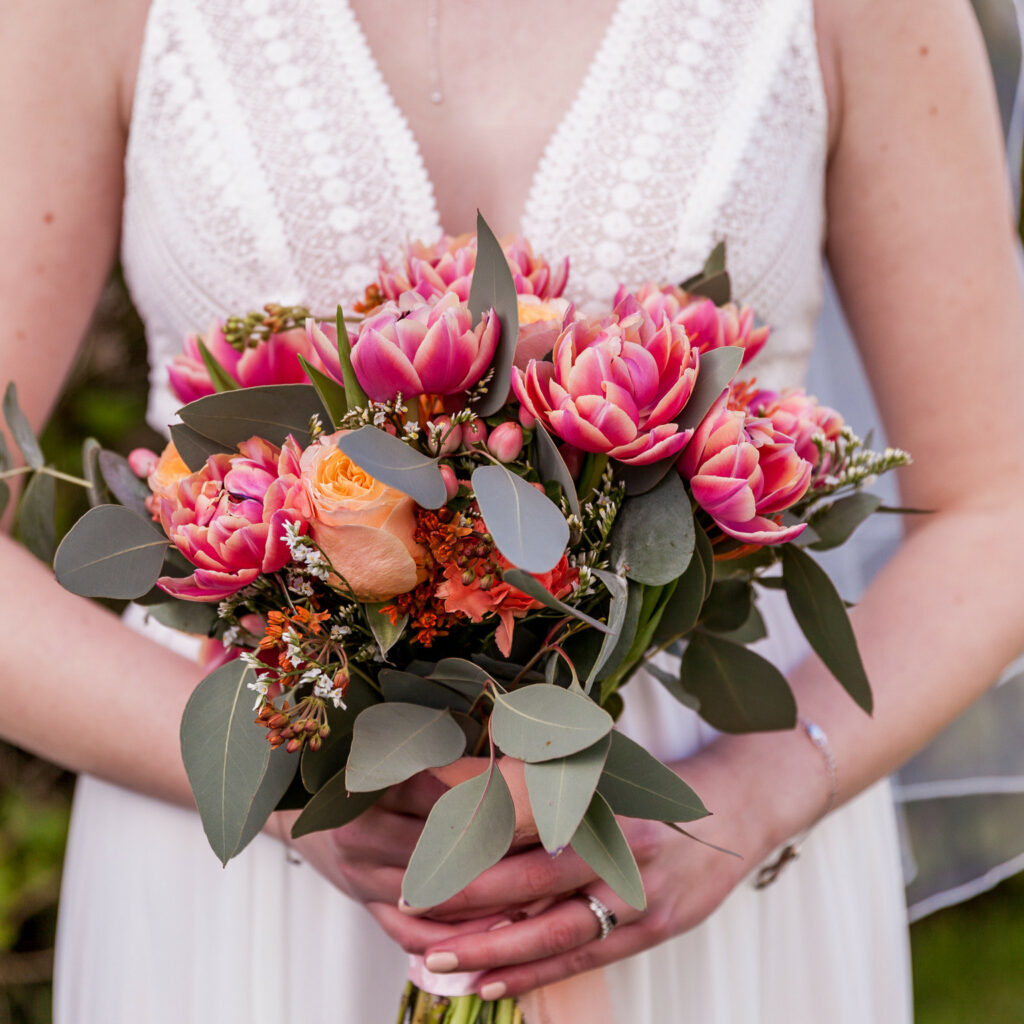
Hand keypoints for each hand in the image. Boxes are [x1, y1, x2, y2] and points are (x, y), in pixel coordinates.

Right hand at [268, 770, 513, 952]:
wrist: (301, 814)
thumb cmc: (355, 775)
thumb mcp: (384, 754)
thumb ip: (433, 750)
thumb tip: (498, 728)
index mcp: (364, 786)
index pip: (431, 793)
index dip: (478, 796)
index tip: (521, 796)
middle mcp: (358, 834)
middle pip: (434, 846)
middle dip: (485, 848)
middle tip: (537, 845)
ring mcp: (361, 876)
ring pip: (428, 894)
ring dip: (478, 896)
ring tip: (527, 888)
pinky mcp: (366, 906)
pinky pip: (410, 932)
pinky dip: (449, 935)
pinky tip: (489, 929)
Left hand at [413, 735, 822, 998]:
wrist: (738, 807)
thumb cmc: (658, 785)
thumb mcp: (606, 768)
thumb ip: (548, 783)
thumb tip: (474, 791)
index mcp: (604, 797)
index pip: (524, 825)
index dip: (469, 842)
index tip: (420, 853)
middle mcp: (621, 845)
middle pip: (531, 882)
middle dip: (467, 902)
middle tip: (412, 911)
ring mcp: (641, 893)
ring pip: (554, 931)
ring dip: (492, 952)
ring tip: (437, 962)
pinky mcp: (654, 928)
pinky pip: (582, 958)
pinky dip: (533, 975)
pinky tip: (489, 986)